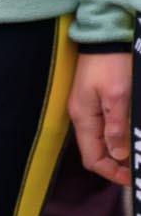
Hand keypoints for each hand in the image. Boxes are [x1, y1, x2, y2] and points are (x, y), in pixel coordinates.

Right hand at [69, 49, 133, 183]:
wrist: (103, 38)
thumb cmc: (110, 65)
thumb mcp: (117, 97)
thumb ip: (115, 127)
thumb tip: (117, 155)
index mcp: (83, 117)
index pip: (92, 158)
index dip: (111, 173)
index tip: (133, 176)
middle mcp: (80, 116)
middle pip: (95, 152)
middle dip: (116, 165)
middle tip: (137, 166)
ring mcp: (85, 109)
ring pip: (99, 142)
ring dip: (117, 152)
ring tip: (136, 153)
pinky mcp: (92, 102)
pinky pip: (102, 129)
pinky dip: (116, 139)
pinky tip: (128, 136)